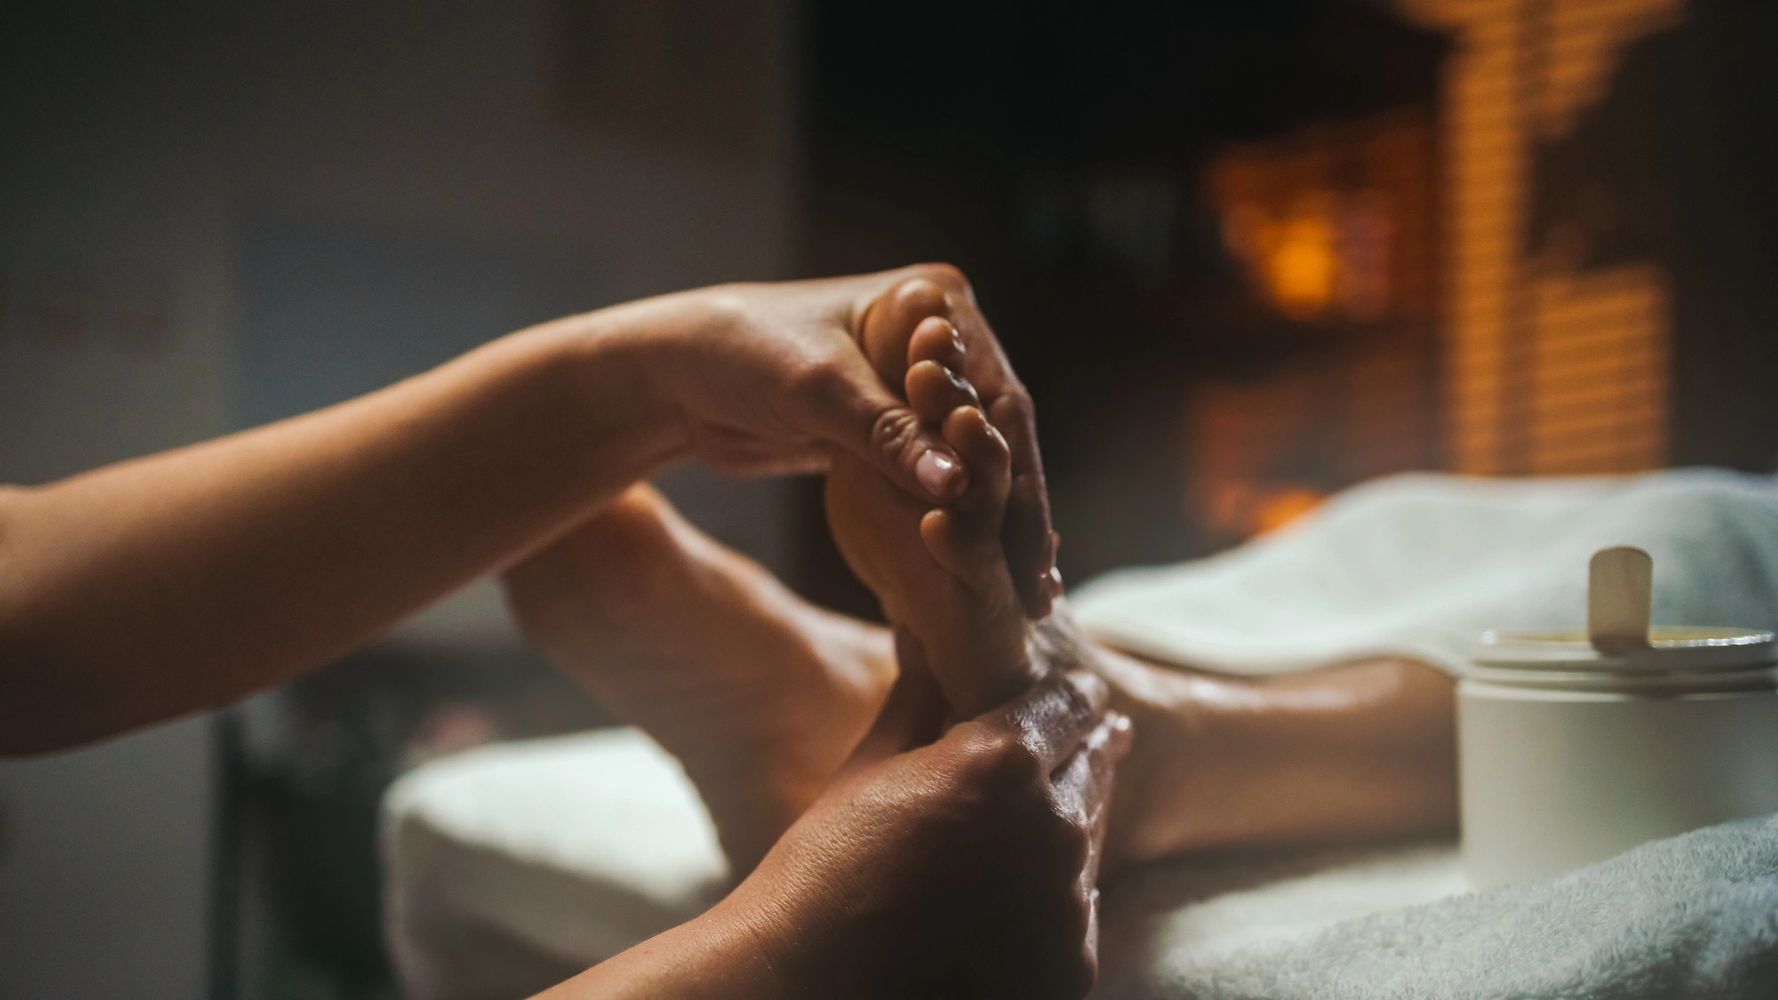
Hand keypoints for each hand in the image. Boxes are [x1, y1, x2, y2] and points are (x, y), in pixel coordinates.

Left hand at [612, 264, 1055, 613]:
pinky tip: (991, 574)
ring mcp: (918, 379)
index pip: (999, 401)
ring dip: (998, 528)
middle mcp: (941, 334)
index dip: (1020, 480)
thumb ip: (888, 436)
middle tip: (1040, 594)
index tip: (1032, 548)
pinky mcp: (891, 420)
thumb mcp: (818, 393)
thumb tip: (957, 484)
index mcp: (938, 301)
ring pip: (975, 462)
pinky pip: (942, 476)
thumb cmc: (740, 355)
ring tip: (1029, 601)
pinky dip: (964, 522)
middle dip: (1019, 515)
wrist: (673, 373)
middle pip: (997, 435)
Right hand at [720, 635, 1131, 999]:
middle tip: (1088, 740)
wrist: (808, 989)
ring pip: (1089, 844)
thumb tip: (924, 631)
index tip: (1072, 695)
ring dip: (1069, 827)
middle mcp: (1052, 826)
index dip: (1071, 695)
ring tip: (1038, 824)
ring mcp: (1067, 904)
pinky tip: (1019, 898)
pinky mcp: (1070, 967)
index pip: (1073, 701)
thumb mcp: (869, 770)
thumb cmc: (822, 872)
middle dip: (1082, 754)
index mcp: (1004, 760)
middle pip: (1095, 769)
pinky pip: (1077, 914)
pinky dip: (1054, 899)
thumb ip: (920, 699)